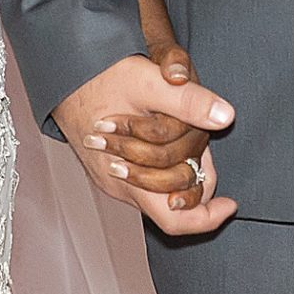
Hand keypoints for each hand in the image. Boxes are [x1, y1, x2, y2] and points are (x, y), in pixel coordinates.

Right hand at [55, 52, 236, 237]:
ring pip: (160, 191)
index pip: (175, 220)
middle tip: (210, 153)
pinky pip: (145, 179)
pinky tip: (169, 139)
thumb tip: (225, 116)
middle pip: (173, 205)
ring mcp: (113, 179)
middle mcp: (120, 186)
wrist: (61, 74)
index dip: (207, 218)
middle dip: (198, 183)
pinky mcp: (108, 168)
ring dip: (181, 172)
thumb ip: (187, 102)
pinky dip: (164, 165)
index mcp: (130, 177)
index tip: (232, 203)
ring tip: (191, 141)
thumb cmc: (99, 76)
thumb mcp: (148, 82)